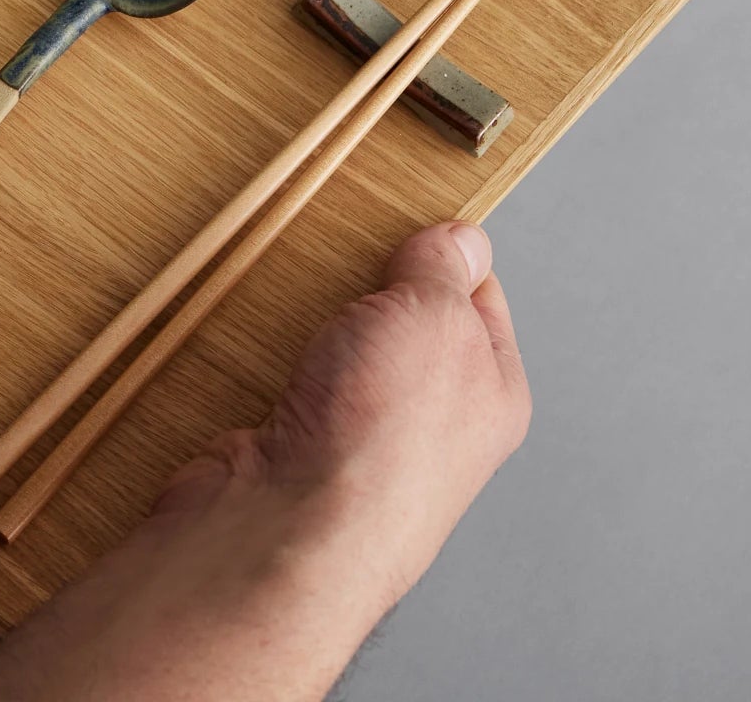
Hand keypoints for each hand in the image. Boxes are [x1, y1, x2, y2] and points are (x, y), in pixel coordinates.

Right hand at [0, 222, 529, 701]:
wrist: (288, 526)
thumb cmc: (379, 438)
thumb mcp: (432, 315)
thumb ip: (441, 270)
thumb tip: (460, 240)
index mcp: (490, 393)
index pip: (478, 300)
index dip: (442, 254)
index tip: (407, 224)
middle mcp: (435, 425)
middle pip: (403, 326)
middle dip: (367, 289)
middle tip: (346, 263)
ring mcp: (362, 442)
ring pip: (339, 356)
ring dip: (313, 327)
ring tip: (300, 305)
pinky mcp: (295, 451)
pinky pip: (284, 384)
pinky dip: (268, 361)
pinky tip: (261, 349)